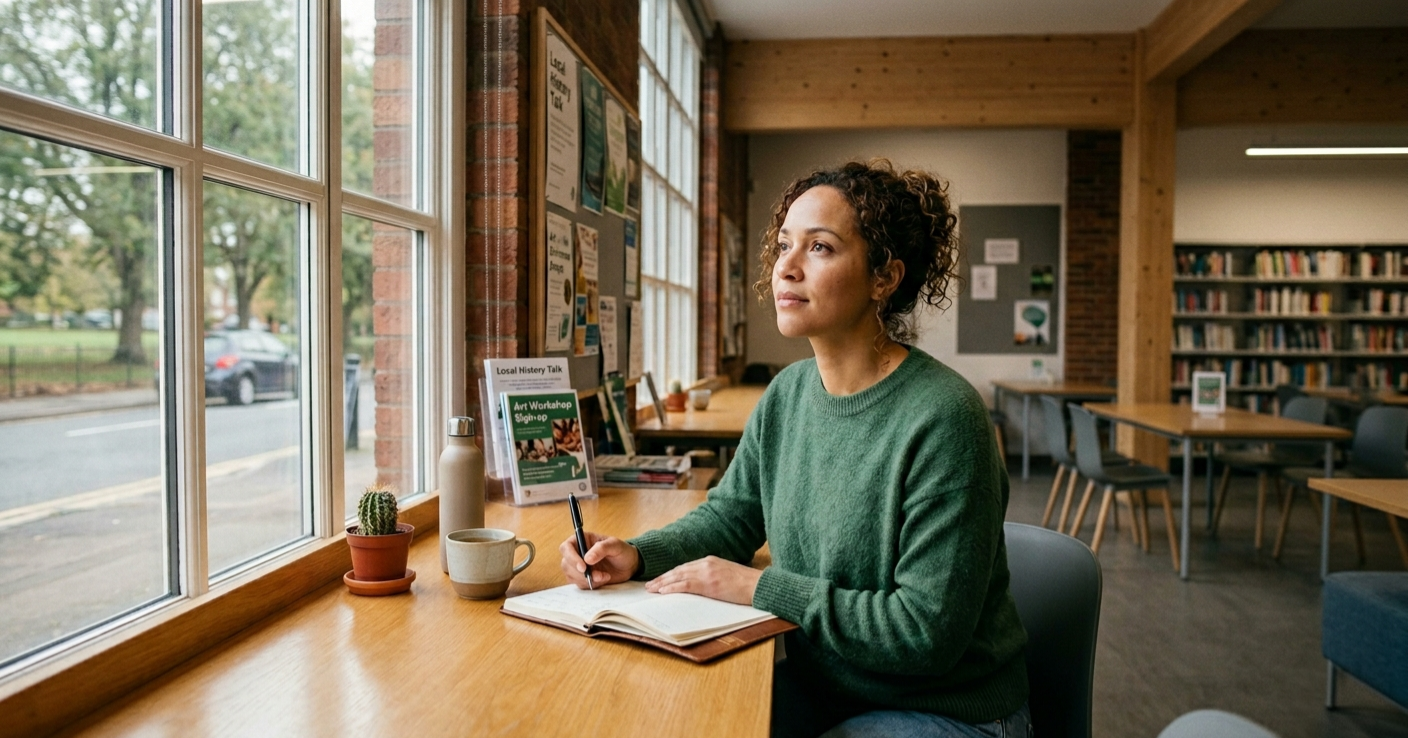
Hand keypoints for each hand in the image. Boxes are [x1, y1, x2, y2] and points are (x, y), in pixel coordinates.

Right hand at [558, 532, 639, 588]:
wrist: (629, 565)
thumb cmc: (622, 551)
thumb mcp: (615, 545)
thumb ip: (601, 549)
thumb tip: (587, 559)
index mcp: (582, 540)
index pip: (566, 547)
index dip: (571, 557)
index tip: (583, 567)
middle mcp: (577, 553)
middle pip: (566, 564)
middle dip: (581, 573)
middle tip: (597, 575)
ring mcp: (579, 566)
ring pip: (572, 576)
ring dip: (587, 580)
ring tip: (604, 576)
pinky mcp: (583, 578)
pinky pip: (579, 584)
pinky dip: (591, 584)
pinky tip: (603, 579)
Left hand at [646, 556, 762, 605]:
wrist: (758, 585)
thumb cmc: (746, 583)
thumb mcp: (727, 574)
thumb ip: (713, 575)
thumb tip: (702, 585)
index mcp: (710, 561)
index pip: (685, 567)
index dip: (671, 574)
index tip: (662, 579)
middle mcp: (706, 563)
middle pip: (678, 570)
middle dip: (663, 578)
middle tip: (650, 584)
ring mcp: (707, 572)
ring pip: (678, 576)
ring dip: (663, 583)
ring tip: (652, 589)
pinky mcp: (709, 583)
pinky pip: (685, 585)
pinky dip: (672, 588)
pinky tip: (663, 592)